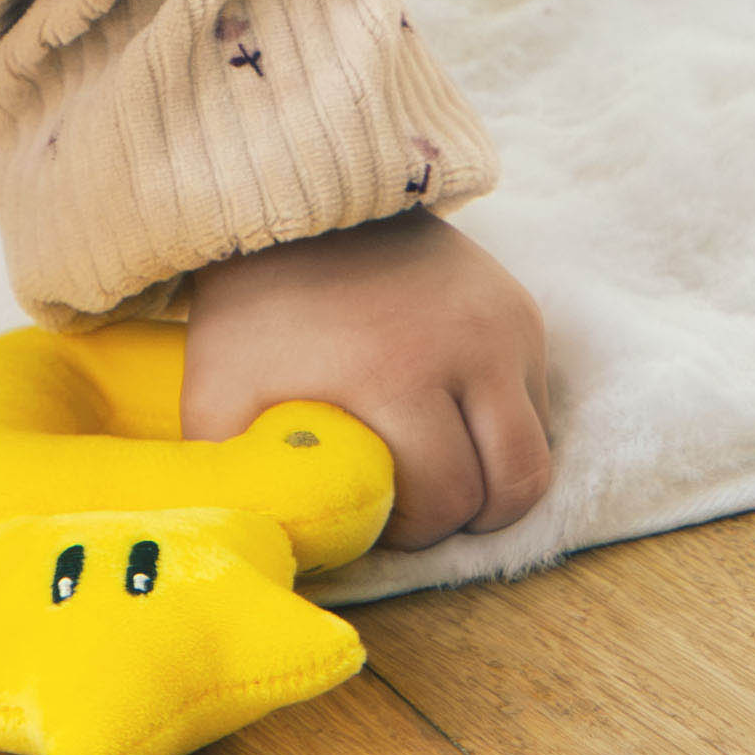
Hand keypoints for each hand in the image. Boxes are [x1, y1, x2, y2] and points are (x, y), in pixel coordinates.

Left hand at [184, 209, 552, 548]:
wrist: (302, 206)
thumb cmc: (255, 313)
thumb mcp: (217, 395)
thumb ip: (237, 478)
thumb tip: (254, 548)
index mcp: (396, 376)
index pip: (444, 501)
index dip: (409, 530)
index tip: (369, 511)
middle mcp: (470, 348)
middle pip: (509, 486)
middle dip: (461, 516)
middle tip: (411, 505)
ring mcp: (505, 326)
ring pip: (535, 452)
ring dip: (495, 480)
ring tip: (440, 475)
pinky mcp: (521, 311)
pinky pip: (536, 403)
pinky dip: (501, 430)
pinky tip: (447, 420)